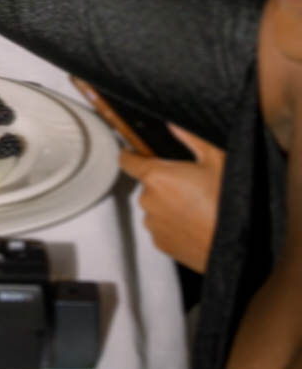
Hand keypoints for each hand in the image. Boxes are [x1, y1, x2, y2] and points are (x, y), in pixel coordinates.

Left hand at [117, 128, 223, 272]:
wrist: (242, 244)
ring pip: (155, 208)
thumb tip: (172, 123)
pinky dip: (173, 226)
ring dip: (168, 206)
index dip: (132, 155)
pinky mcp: (162, 245)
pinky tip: (194, 225)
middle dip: (163, 183)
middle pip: (147, 185)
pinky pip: (161, 229)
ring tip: (196, 208)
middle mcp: (148, 200)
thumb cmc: (228, 201)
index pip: (127, 160)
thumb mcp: (217, 160)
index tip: (137, 155)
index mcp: (156, 176)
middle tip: (190, 186)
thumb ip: (190, 138)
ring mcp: (154, 225)